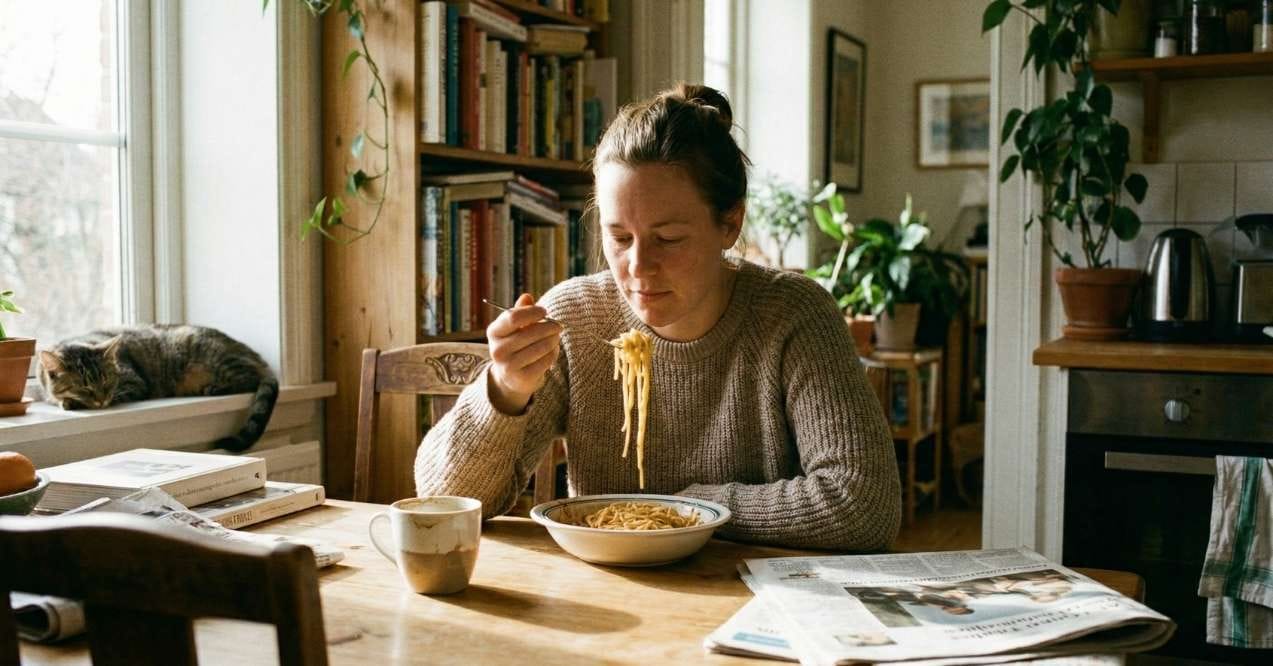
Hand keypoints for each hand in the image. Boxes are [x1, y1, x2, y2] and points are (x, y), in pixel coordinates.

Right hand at [486, 293, 561, 414]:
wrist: (511, 377)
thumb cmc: (515, 345)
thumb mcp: (515, 327)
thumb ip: (521, 311)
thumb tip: (527, 296)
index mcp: (494, 332)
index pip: (513, 317)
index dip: (532, 312)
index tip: (544, 311)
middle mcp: (497, 350)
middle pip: (531, 332)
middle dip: (549, 327)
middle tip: (558, 326)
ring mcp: (508, 366)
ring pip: (541, 347)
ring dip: (553, 340)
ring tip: (555, 338)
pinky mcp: (522, 378)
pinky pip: (546, 360)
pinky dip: (553, 353)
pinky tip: (552, 351)